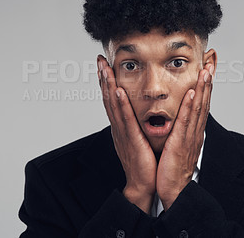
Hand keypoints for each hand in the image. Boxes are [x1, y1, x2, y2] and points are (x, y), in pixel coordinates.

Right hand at [97, 55, 156, 212]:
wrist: (144, 183)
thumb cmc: (144, 161)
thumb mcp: (138, 138)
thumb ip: (135, 124)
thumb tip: (136, 112)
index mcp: (121, 126)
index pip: (112, 100)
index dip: (107, 82)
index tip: (104, 66)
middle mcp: (118, 127)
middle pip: (108, 99)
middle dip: (103, 78)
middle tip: (99, 60)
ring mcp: (122, 133)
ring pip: (113, 105)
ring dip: (108, 86)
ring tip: (104, 68)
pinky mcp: (131, 139)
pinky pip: (125, 119)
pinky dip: (120, 104)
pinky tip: (117, 90)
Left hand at [156, 65, 213, 210]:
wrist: (174, 189)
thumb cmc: (173, 168)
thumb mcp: (179, 144)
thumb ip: (181, 130)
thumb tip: (180, 118)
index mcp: (193, 130)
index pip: (201, 103)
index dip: (205, 85)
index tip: (208, 69)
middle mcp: (195, 131)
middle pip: (204, 101)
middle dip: (208, 81)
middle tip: (211, 62)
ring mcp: (190, 136)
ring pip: (198, 108)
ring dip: (202, 88)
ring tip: (206, 70)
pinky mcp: (181, 143)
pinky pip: (186, 121)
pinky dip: (190, 106)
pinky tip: (191, 93)